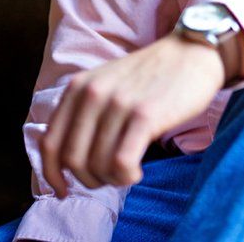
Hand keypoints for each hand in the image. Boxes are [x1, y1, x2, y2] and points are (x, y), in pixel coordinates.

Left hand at [41, 33, 223, 197]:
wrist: (192, 51)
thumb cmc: (152, 73)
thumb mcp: (107, 82)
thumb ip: (84, 110)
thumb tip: (67, 159)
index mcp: (79, 86)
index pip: (50, 143)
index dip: (52, 175)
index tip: (64, 191)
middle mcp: (93, 93)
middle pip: (73, 160)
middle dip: (89, 179)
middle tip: (110, 177)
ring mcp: (119, 103)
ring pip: (98, 166)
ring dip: (112, 180)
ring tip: (128, 171)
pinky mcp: (145, 115)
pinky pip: (121, 164)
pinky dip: (126, 176)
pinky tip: (138, 170)